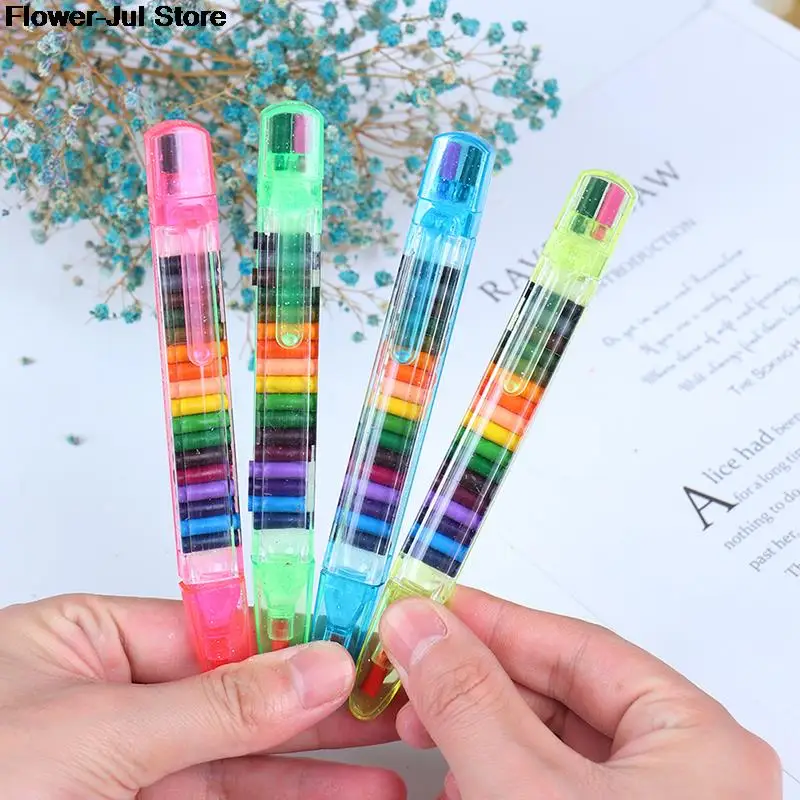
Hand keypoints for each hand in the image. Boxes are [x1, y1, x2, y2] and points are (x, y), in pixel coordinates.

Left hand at [0, 594, 403, 798]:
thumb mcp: (93, 731)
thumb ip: (216, 702)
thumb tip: (314, 662)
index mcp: (90, 639)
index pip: (219, 628)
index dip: (294, 638)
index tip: (360, 647)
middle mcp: (110, 698)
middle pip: (238, 696)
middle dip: (318, 708)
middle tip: (391, 710)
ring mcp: (120, 769)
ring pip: (235, 764)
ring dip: (312, 774)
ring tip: (384, 775)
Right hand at [379, 587, 781, 799]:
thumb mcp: (526, 791)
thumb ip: (471, 701)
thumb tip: (418, 623)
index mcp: (699, 742)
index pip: (578, 645)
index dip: (494, 620)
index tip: (431, 607)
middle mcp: (689, 774)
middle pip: (563, 692)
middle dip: (476, 680)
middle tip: (412, 663)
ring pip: (552, 745)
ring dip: (479, 730)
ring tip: (421, 726)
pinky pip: (551, 787)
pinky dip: (497, 775)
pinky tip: (460, 780)